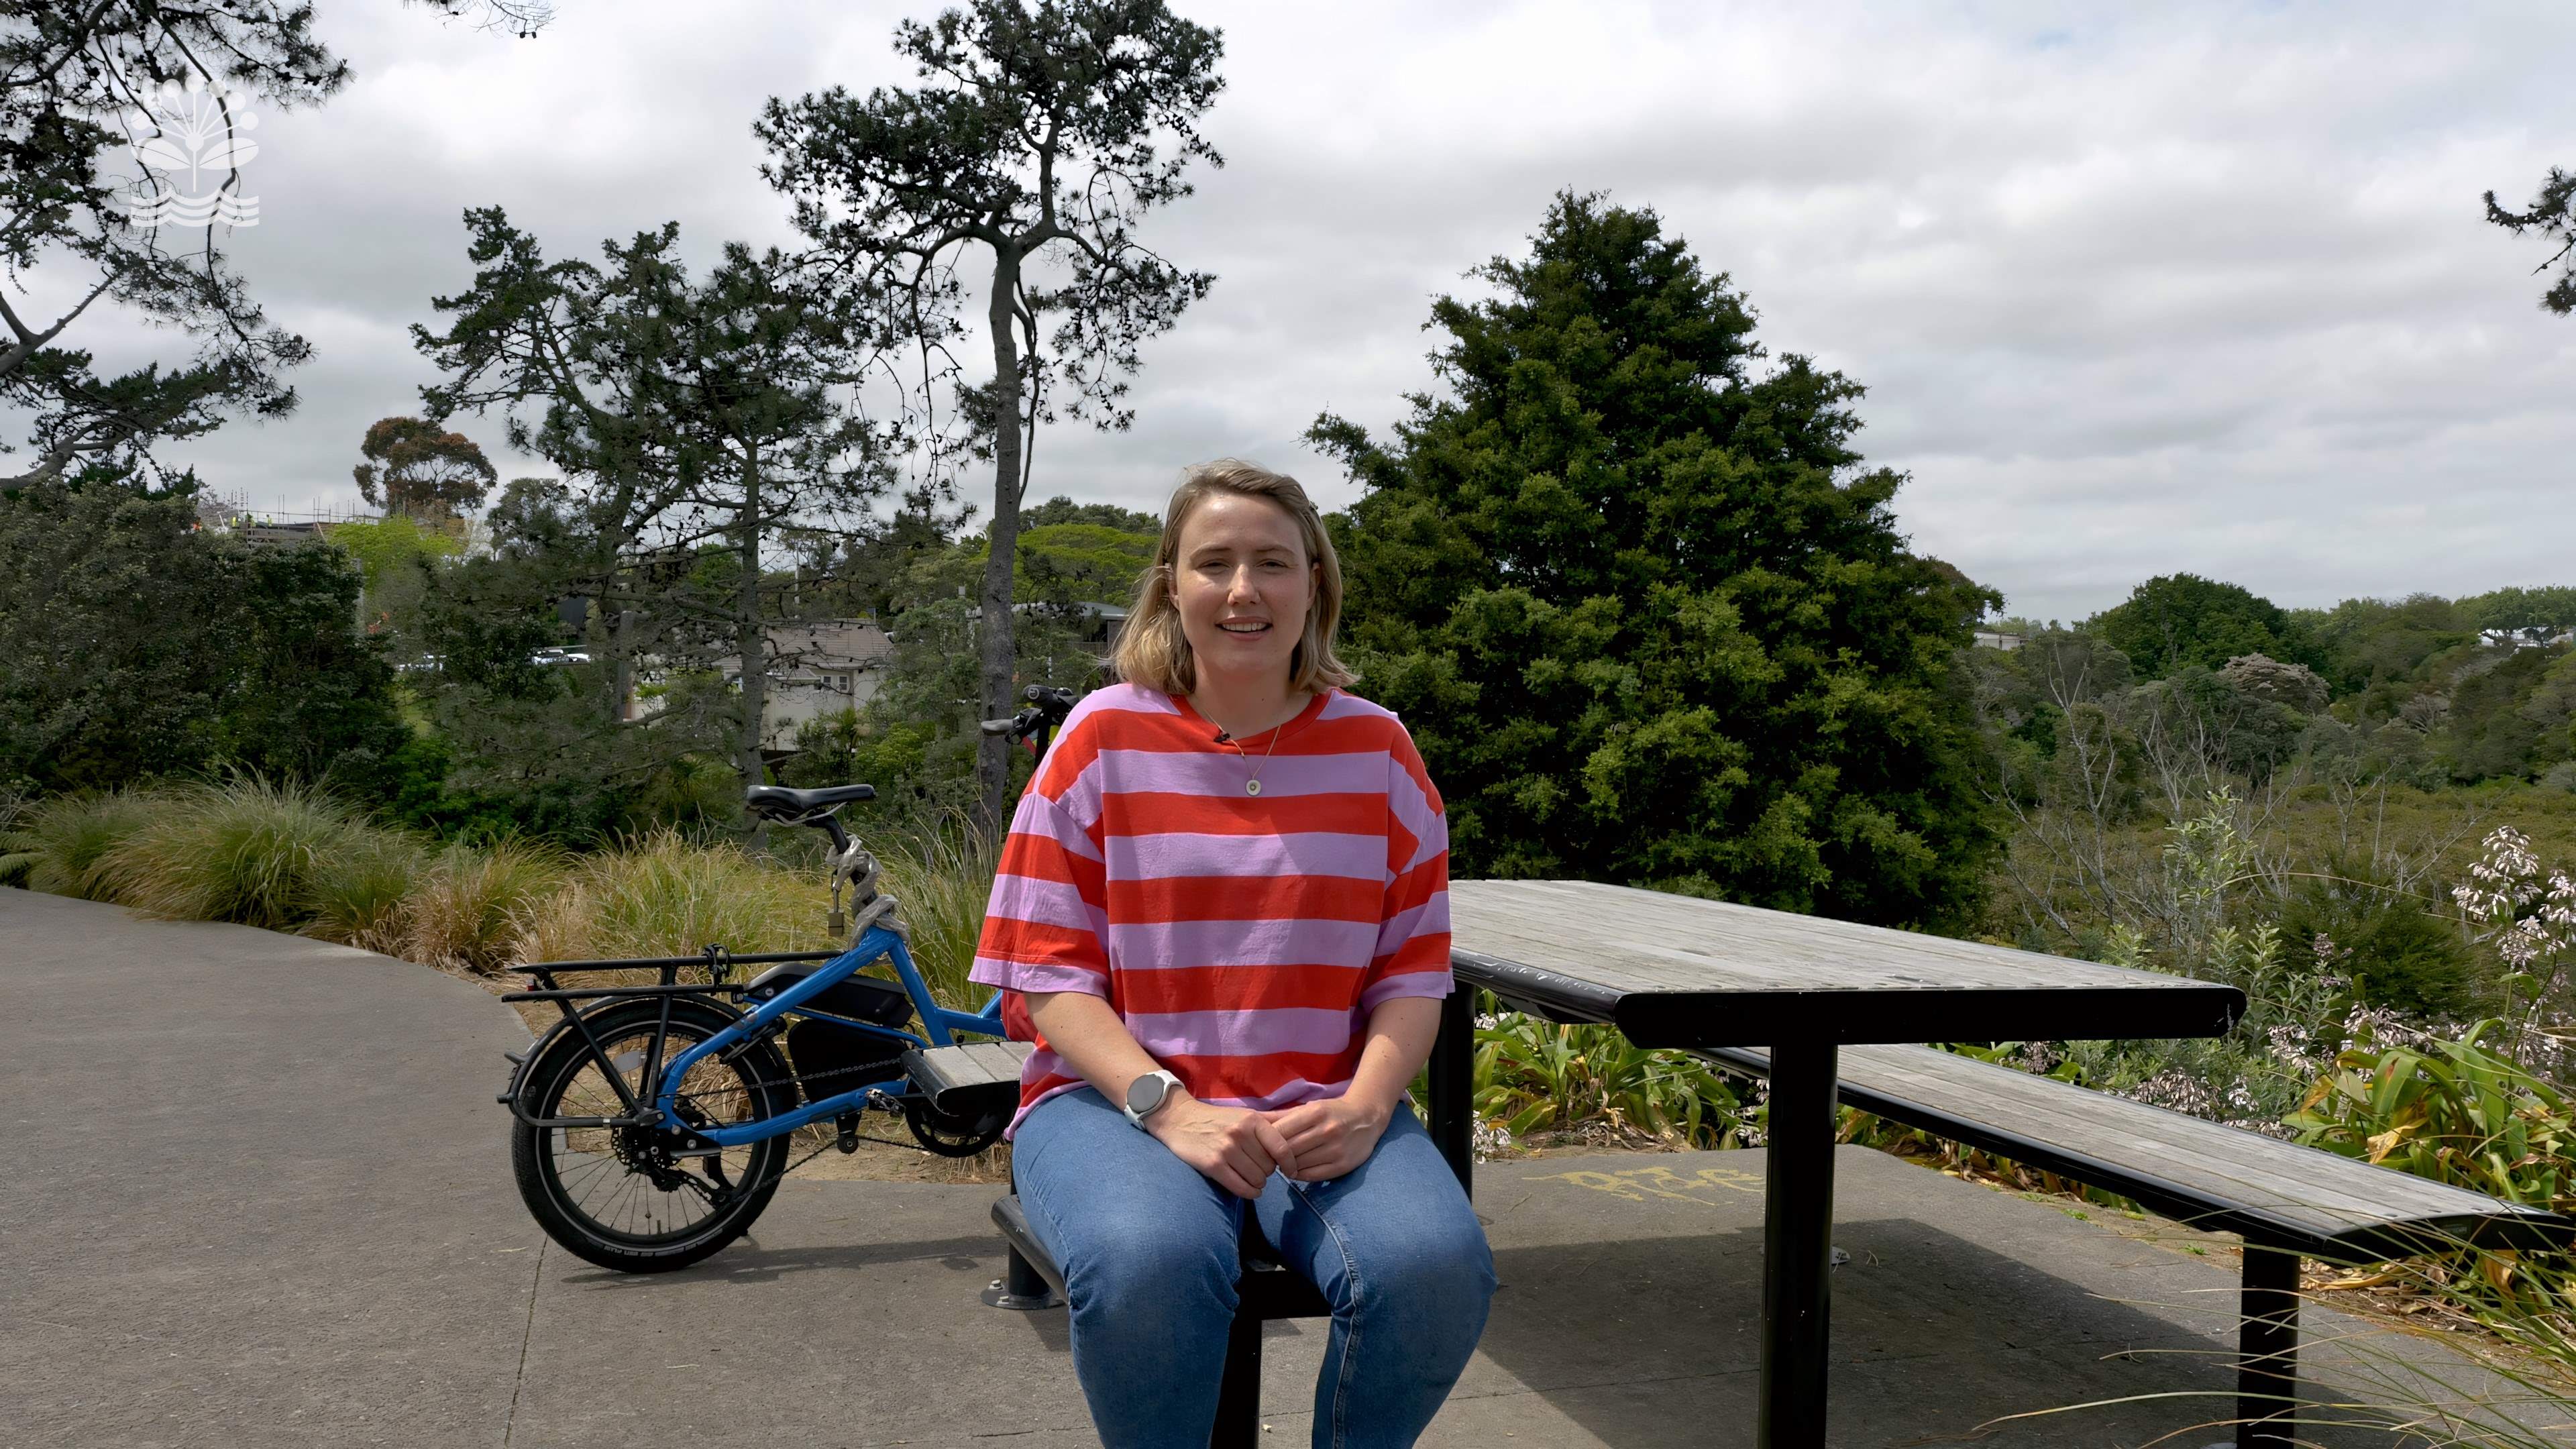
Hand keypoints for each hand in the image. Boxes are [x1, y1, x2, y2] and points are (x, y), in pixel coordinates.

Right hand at [1146, 1094, 1299, 1198]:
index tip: (1292, 1171)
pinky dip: (1249, 1192)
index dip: (1291, 1163)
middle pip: (1269, 1167)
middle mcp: (1240, 1133)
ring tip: (1252, 1176)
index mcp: (1252, 1120)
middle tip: (1259, 1168)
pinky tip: (1249, 1189)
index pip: (1282, 1148)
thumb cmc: (1219, 1119)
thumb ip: (1273, 1119)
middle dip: (1268, 1171)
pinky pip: (1240, 1187)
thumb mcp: (1246, 1114)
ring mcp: (1226, 1150)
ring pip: (1257, 1179)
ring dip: (1258, 1183)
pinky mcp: (1213, 1165)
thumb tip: (1305, 1115)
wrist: (1180, 1120)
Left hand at [1260, 1096, 1387, 1182]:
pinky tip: (1298, 1169)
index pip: (1280, 1132)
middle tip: (1270, 1158)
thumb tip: (1253, 1120)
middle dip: (1275, 1156)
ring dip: (1287, 1167)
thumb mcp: (1308, 1108)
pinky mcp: (1343, 1165)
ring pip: (1299, 1165)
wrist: (1367, 1117)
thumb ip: (1281, 1116)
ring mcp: (1336, 1150)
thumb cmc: (1331, 1111)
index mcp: (1315, 1113)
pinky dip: (1300, 1175)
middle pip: (1288, 1150)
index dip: (1267, 1142)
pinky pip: (1312, 1175)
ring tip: (1284, 1163)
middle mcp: (1326, 1131)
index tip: (1263, 1145)